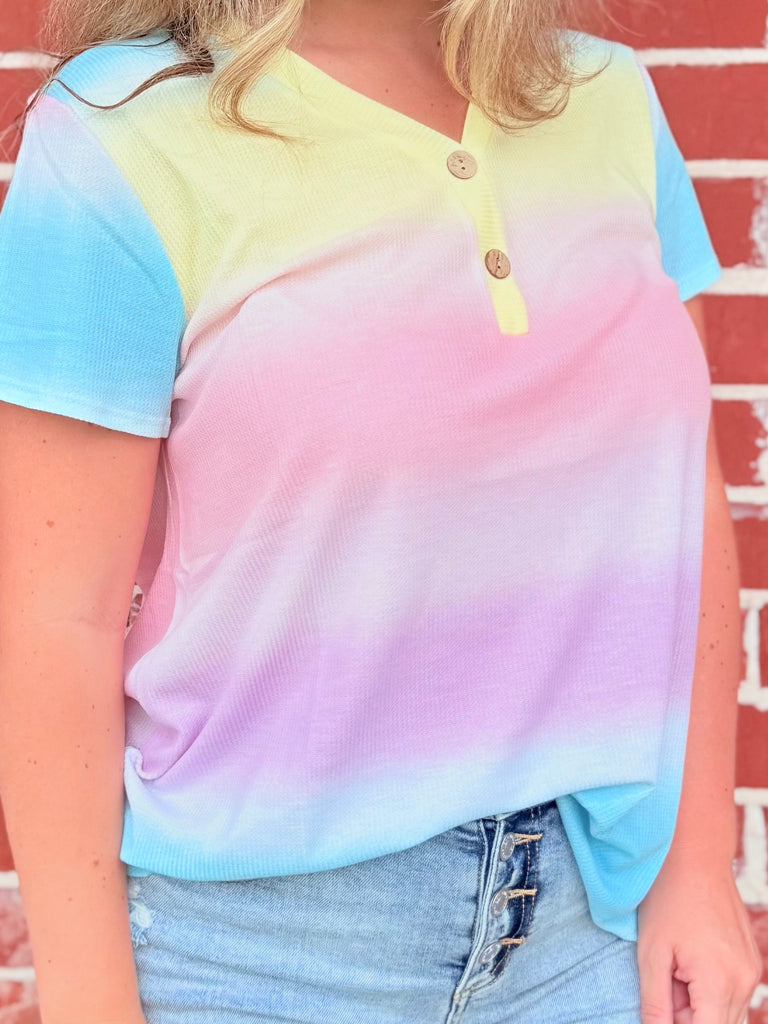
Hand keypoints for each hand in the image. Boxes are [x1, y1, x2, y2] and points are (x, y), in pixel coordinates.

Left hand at [636, 851, 761, 1023]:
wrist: (695, 857)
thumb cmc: (668, 899)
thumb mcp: (651, 954)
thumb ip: (656, 1005)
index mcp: (719, 982)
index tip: (663, 1009)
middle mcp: (744, 982)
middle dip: (687, 1018)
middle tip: (667, 983)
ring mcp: (751, 972)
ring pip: (726, 1015)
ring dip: (699, 1007)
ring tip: (676, 970)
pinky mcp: (750, 962)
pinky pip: (732, 995)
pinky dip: (710, 991)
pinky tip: (690, 962)